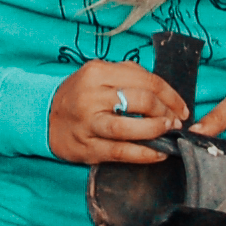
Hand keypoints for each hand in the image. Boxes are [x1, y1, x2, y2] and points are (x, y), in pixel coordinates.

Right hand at [49, 60, 188, 164]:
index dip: (170, 94)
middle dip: (166, 112)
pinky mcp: (88, 147)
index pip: (146, 80)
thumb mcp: (98, 74)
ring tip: (169, 132)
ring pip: (131, 128)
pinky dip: (145, 154)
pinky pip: (122, 152)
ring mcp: (89, 123)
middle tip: (176, 120)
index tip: (180, 106)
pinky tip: (159, 153)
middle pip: (142, 101)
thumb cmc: (79, 94)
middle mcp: (92, 95)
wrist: (44, 117)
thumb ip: (128, 76)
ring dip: (157, 130)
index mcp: (98, 72)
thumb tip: (163, 92)